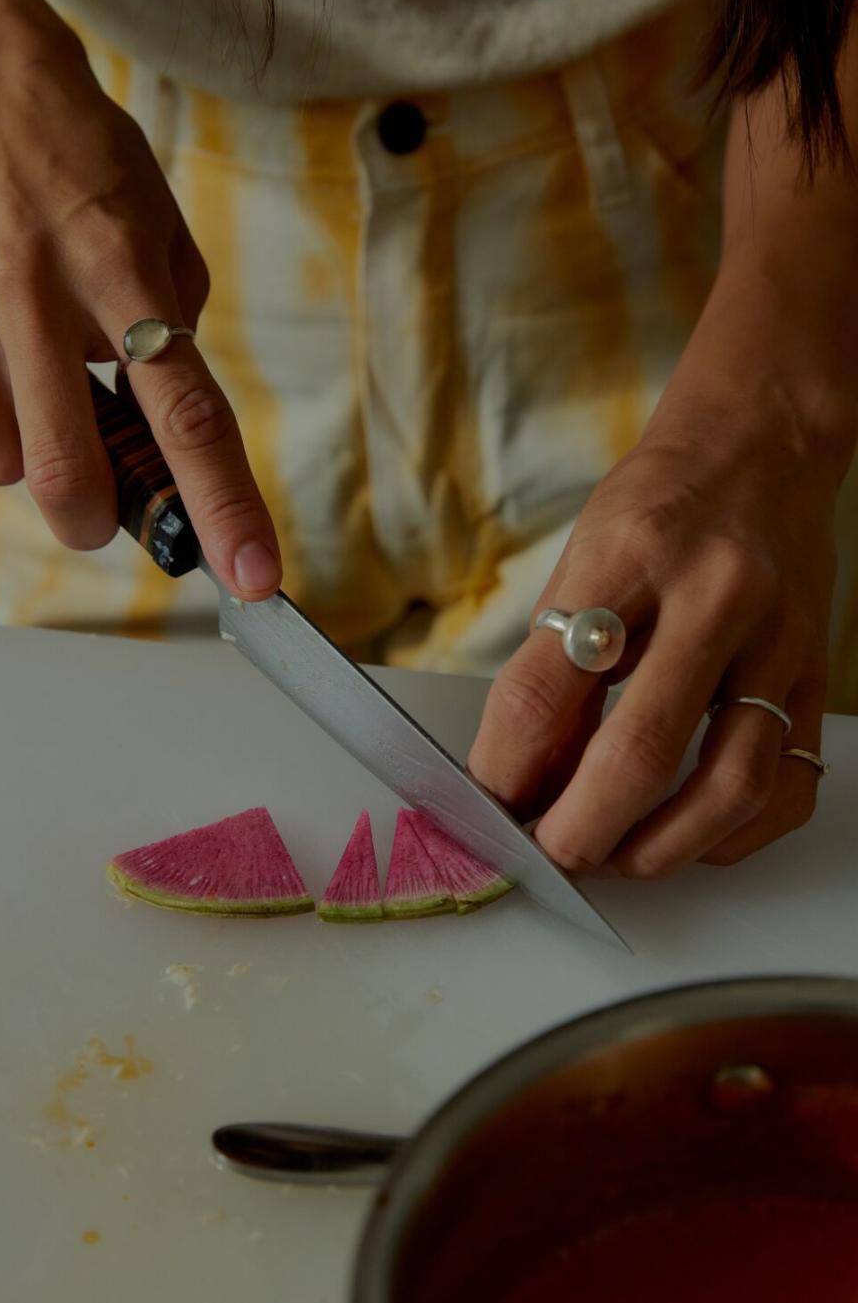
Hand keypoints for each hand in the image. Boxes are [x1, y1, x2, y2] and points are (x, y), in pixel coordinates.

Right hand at [0, 0, 280, 596]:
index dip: (220, 506)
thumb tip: (163, 399)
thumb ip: (174, 312)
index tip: (249, 573)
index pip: (184, 413)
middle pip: (65, 473)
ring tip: (33, 384)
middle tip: (100, 511)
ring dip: (26, 453)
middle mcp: (32, 290)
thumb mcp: (155, 211)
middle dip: (91, 519)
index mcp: (119, 266)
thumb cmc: (67, 137)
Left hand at [468, 275, 853, 877]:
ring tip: (617, 860)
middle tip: (552, 854)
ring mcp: (779, 640)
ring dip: (662, 848)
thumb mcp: (581, 560)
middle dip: (582, 829)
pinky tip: (692, 836)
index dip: (507, 771)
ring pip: (731, 784)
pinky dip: (735, 833)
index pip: (549, 690)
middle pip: (641, 750)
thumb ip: (550, 670)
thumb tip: (517, 780)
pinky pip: (788, 785)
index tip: (492, 810)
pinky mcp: (817, 675)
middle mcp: (714, 596)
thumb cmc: (657, 505)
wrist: (760, 449)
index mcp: (629, 555)